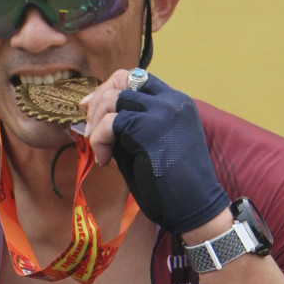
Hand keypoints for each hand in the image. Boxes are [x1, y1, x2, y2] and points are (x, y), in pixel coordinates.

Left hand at [82, 70, 229, 233]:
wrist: (193, 206)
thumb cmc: (171, 183)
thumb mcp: (151, 144)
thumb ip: (131, 126)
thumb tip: (97, 118)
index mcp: (176, 102)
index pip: (137, 77)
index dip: (110, 88)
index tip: (92, 107)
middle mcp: (171, 101)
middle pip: (123, 78)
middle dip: (99, 100)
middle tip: (90, 129)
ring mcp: (161, 112)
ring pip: (113, 98)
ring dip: (97, 123)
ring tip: (99, 148)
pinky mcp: (148, 129)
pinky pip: (110, 123)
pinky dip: (99, 140)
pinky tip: (104, 160)